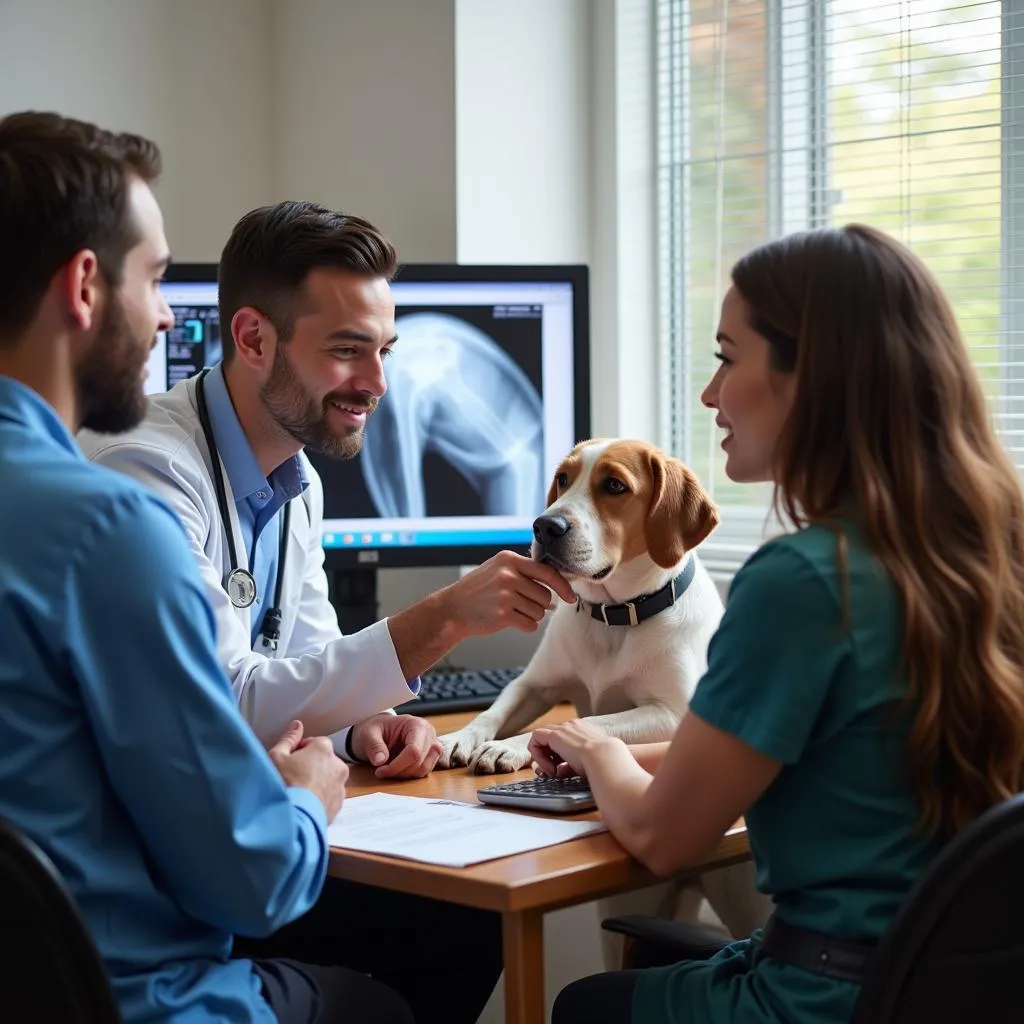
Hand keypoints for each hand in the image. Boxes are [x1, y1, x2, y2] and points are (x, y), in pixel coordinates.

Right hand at [269, 720, 347, 819]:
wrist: (293, 820)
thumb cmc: (284, 787)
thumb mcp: (276, 756)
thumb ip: (288, 738)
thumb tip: (296, 726)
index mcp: (324, 748)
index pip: (312, 742)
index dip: (297, 752)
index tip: (288, 762)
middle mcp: (337, 765)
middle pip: (321, 760)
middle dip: (308, 766)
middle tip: (290, 778)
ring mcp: (340, 785)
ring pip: (327, 778)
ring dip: (316, 782)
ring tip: (297, 793)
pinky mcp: (339, 804)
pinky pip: (329, 796)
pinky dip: (319, 798)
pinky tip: (304, 804)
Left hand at [351, 713, 442, 778]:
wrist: (379, 731)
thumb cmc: (375, 730)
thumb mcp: (368, 734)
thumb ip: (374, 746)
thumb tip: (380, 760)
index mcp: (417, 725)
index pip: (414, 751)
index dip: (396, 766)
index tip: (379, 771)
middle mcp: (429, 734)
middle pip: (419, 762)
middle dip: (399, 771)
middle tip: (381, 771)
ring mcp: (432, 746)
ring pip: (423, 770)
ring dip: (404, 774)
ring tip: (389, 768)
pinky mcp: (431, 756)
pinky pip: (424, 773)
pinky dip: (409, 775)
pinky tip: (397, 768)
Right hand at [441, 550, 575, 636]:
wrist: (452, 609)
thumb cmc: (479, 591)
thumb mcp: (498, 570)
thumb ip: (524, 572)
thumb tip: (557, 588)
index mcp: (509, 559)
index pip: (547, 572)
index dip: (563, 586)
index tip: (570, 597)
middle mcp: (508, 575)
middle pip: (545, 595)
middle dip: (538, 604)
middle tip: (519, 604)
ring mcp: (505, 594)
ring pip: (539, 611)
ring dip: (530, 615)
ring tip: (511, 611)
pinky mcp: (503, 614)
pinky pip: (530, 624)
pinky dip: (525, 626)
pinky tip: (509, 620)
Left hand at [528, 719, 621, 778]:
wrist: (605, 758)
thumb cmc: (603, 763)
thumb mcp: (585, 764)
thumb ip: (570, 766)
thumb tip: (559, 772)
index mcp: (582, 730)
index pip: (562, 740)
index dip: (556, 756)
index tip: (559, 771)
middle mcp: (571, 726)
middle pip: (549, 737)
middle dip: (547, 755)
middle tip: (553, 772)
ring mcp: (562, 728)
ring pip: (540, 738)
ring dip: (542, 757)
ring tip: (552, 772)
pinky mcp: (554, 734)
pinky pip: (536, 739)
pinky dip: (538, 755)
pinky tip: (550, 768)